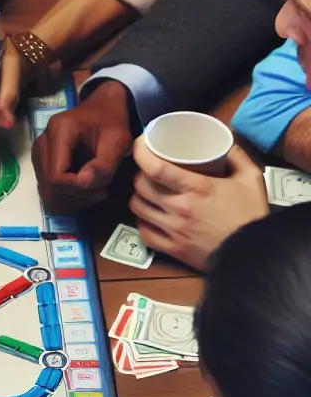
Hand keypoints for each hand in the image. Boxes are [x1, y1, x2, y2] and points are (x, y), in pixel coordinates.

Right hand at [33, 81, 132, 213]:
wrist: (103, 109)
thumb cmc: (112, 122)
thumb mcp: (118, 139)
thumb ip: (104, 163)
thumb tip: (83, 182)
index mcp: (58, 132)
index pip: (56, 176)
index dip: (77, 189)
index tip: (102, 187)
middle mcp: (41, 143)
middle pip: (49, 187)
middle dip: (77, 196)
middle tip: (102, 189)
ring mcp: (38, 153)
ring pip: (47, 192)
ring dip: (73, 198)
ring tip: (96, 188)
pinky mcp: (41, 162)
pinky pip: (48, 189)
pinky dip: (67, 195)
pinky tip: (85, 187)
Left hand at [130, 140, 268, 269]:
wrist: (258, 254)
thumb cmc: (252, 215)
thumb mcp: (251, 179)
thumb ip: (236, 156)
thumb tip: (223, 142)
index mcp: (197, 189)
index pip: (156, 168)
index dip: (141, 152)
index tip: (141, 143)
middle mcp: (180, 208)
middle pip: (141, 185)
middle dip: (141, 173)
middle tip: (150, 170)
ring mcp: (174, 230)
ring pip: (138, 206)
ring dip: (140, 196)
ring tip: (149, 191)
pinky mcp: (173, 249)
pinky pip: (144, 232)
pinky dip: (143, 221)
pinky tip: (150, 215)